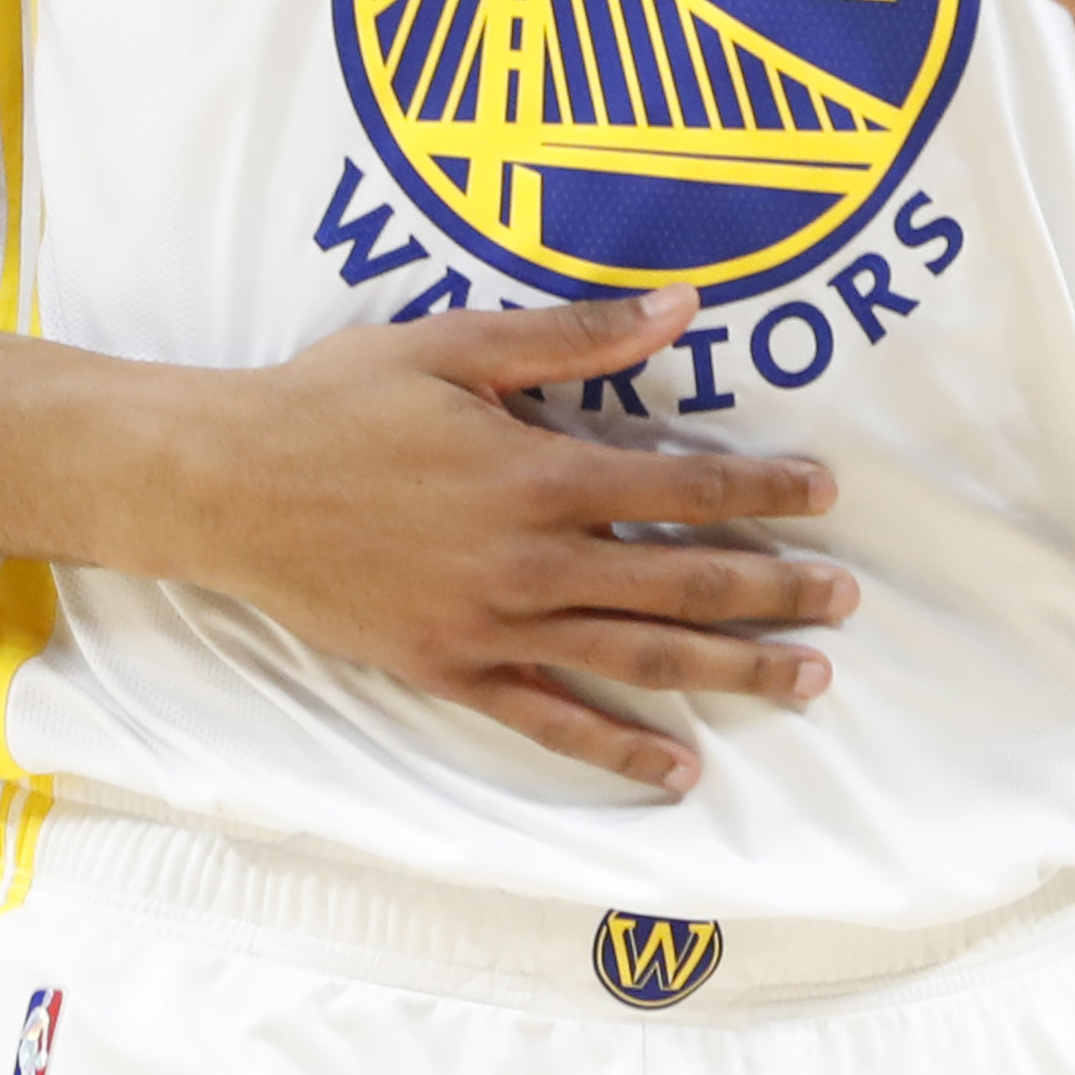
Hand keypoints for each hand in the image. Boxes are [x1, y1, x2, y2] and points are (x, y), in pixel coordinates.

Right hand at [137, 286, 853, 796]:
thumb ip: (574, 336)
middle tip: (845, 599)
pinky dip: (618, 747)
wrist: (228, 484)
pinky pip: (550, 720)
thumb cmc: (337, 401)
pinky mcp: (450, 670)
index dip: (764, 492)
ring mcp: (491, 626)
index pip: (682, 488)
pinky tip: (678, 766)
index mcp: (538, 473)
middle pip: (681, 582)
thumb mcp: (455, 345)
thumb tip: (681, 309)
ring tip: (804, 679)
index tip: (824, 493)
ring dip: (729, 668)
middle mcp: (529, 561)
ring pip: (636, 656)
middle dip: (774, 591)